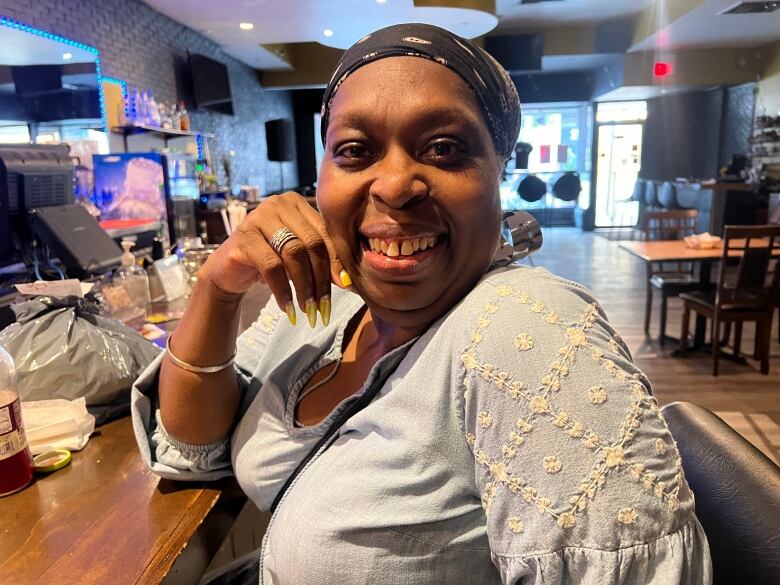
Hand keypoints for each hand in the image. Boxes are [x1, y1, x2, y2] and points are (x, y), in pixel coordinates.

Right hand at [198, 192, 343, 325]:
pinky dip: (282, 290)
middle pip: (312, 242)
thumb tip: (348, 281)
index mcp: (297, 204)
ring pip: (293, 253)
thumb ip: (320, 260)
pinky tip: (287, 307)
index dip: (337, 260)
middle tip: (324, 306)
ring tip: (308, 310)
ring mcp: (258, 218)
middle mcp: (278, 204)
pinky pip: (271, 266)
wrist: (228, 271)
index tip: (345, 287)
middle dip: (321, 278)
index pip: (324, 232)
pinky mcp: (244, 238)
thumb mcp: (298, 258)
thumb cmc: (269, 261)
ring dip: (304, 286)